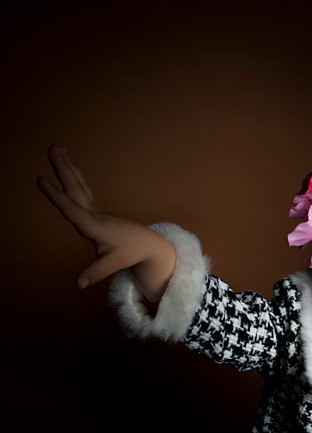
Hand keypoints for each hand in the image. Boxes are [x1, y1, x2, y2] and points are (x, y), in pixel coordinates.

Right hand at [36, 144, 167, 290]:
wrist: (148, 244)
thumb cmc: (131, 253)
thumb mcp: (115, 264)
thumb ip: (96, 272)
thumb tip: (79, 285)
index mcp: (95, 226)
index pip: (71, 209)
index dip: (55, 195)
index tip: (41, 179)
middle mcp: (94, 215)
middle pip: (75, 189)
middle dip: (63, 169)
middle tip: (52, 147)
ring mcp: (96, 211)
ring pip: (79, 186)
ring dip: (67, 168)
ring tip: (57, 148)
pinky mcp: (96, 212)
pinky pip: (82, 191)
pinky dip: (74, 177)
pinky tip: (68, 166)